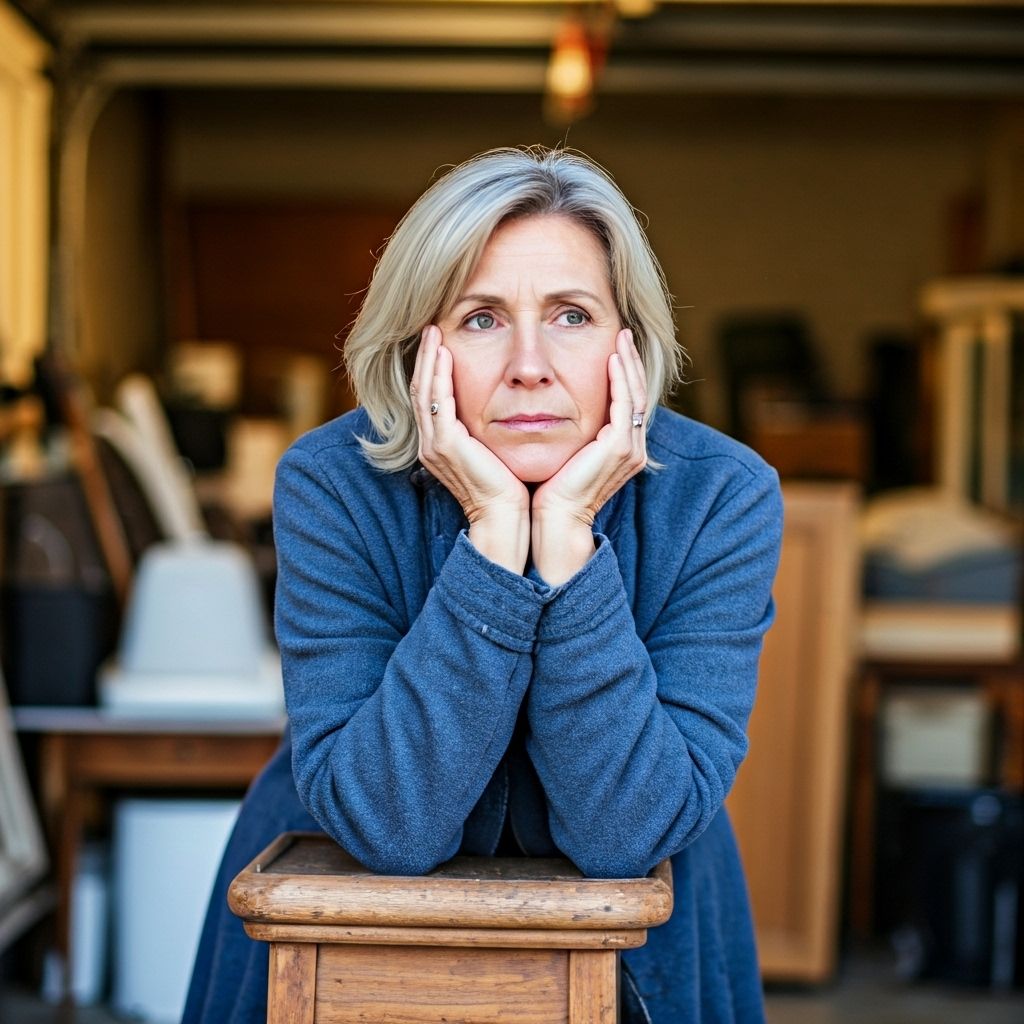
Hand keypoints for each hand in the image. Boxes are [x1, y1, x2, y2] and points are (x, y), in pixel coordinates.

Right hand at [411, 325, 529, 573]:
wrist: (505, 518)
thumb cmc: (507, 487)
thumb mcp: (494, 450)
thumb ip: (488, 429)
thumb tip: (505, 406)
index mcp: (441, 444)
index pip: (430, 397)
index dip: (432, 368)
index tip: (439, 341)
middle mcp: (431, 443)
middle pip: (420, 389)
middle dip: (425, 357)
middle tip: (430, 328)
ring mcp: (434, 444)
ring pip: (423, 391)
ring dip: (428, 359)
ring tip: (433, 333)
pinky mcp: (444, 446)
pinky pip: (436, 402)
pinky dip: (438, 375)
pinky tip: (445, 354)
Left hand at [531, 329, 647, 584]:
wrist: (553, 520)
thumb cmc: (550, 490)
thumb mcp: (563, 451)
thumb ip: (568, 430)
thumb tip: (549, 405)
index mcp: (620, 449)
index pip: (627, 401)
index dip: (624, 373)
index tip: (615, 346)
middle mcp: (632, 448)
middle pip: (638, 393)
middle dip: (632, 362)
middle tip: (624, 333)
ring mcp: (629, 449)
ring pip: (636, 394)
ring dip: (629, 363)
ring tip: (621, 338)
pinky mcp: (619, 448)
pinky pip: (625, 404)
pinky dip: (621, 379)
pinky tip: (611, 358)